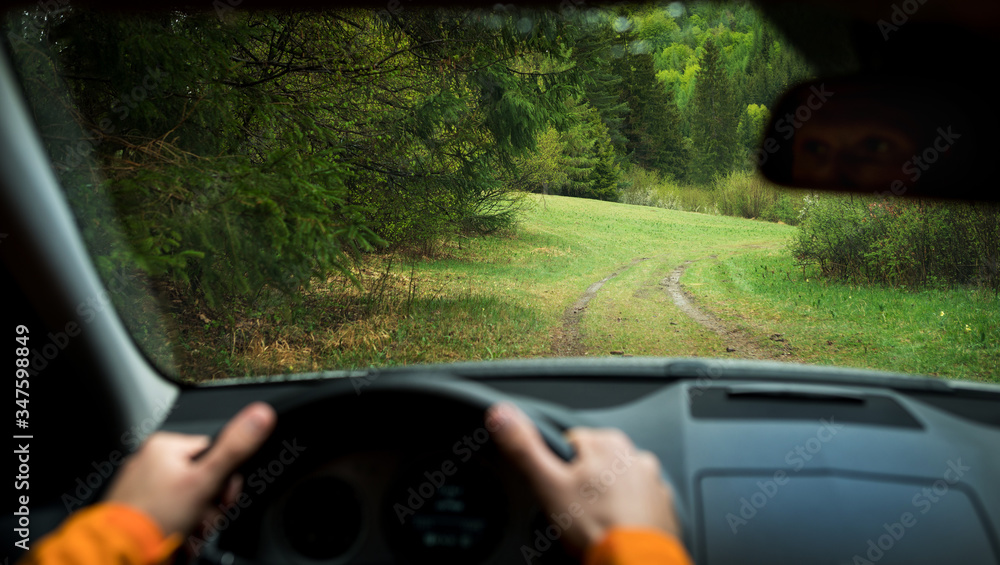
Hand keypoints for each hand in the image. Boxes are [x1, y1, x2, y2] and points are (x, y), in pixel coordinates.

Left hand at [105, 402, 276, 535]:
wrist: (121, 554)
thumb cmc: (155, 519)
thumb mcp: (205, 481)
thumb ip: (234, 449)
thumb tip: (261, 414)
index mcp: (165, 446)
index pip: (215, 454)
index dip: (225, 482)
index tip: (221, 499)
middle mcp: (149, 461)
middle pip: (203, 480)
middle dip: (208, 506)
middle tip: (199, 519)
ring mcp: (141, 486)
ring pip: (188, 499)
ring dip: (195, 520)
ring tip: (185, 530)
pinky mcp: (137, 508)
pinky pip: (170, 512)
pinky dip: (178, 526)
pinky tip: (175, 535)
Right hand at [486, 402, 679, 554]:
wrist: (635, 563)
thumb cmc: (597, 528)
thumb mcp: (548, 485)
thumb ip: (524, 448)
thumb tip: (501, 414)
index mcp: (607, 443)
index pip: (570, 444)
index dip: (557, 470)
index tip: (558, 491)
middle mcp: (635, 457)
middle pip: (594, 465)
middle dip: (581, 486)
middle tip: (573, 513)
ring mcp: (652, 483)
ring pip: (615, 486)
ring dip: (605, 501)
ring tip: (594, 525)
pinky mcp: (663, 508)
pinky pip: (637, 506)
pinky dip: (626, 516)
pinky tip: (614, 530)